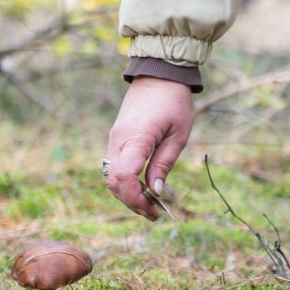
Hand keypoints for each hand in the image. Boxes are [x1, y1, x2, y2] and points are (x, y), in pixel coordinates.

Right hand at [105, 76, 192, 219]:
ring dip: (127, 194)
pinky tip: (142, 188)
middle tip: (154, 213)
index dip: (136, 198)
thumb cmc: (173, 103)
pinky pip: (114, 167)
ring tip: (150, 205)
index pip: (125, 177)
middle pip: (114, 182)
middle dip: (132, 202)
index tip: (154, 208)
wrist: (159, 76)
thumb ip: (164, 164)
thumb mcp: (178, 136)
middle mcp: (118, 140)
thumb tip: (156, 192)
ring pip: (111, 177)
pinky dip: (125, 182)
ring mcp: (114, 139)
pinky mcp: (116, 138)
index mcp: (136, 138)